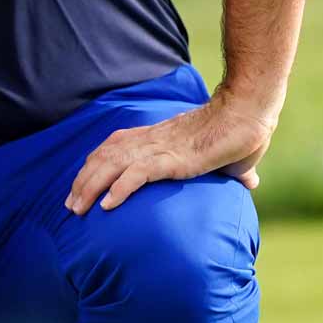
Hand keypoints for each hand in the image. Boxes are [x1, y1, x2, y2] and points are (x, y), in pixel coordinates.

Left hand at [65, 91, 274, 214]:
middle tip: (70, 206)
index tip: (82, 184)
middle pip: (105, 156)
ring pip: (113, 165)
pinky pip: (138, 174)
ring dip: (91, 186)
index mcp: (158, 136)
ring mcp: (161, 148)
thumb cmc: (243, 133)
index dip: (95, 164)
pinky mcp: (173, 159)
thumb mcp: (230, 156)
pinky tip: (107, 205)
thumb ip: (233, 170)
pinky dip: (119, 188)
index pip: (114, 145)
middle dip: (83, 180)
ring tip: (78, 209)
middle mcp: (152, 140)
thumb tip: (252, 181)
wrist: (249, 114)